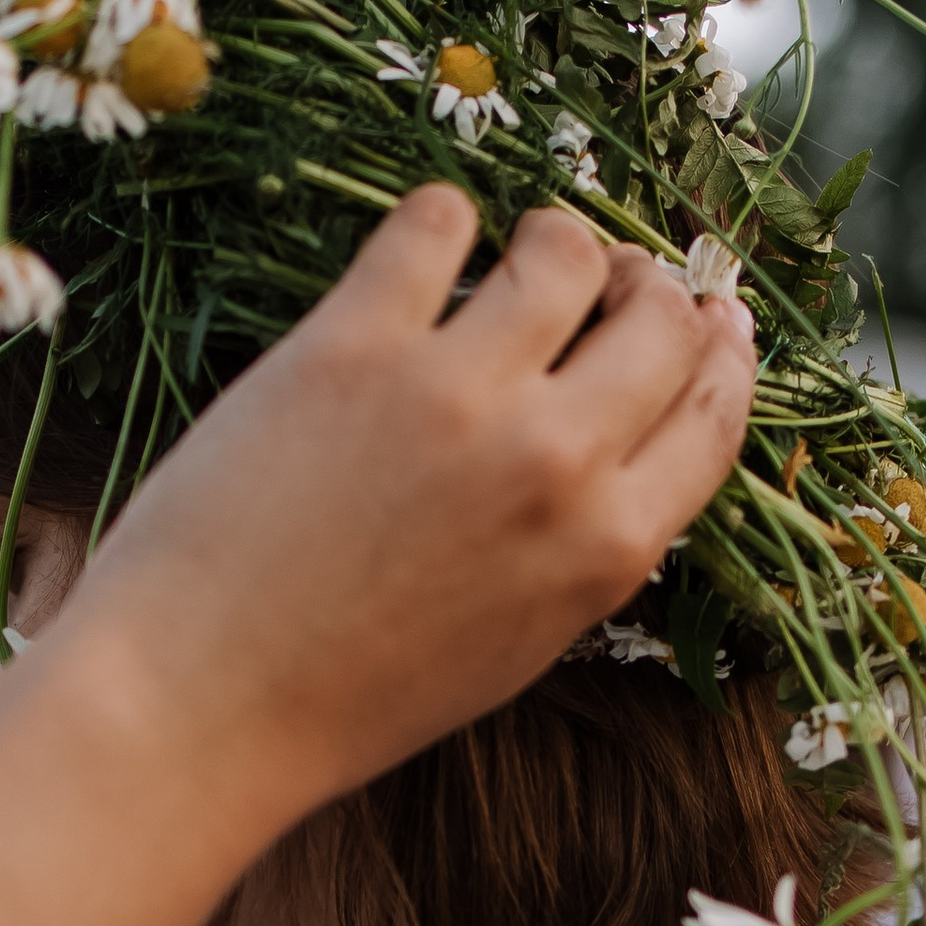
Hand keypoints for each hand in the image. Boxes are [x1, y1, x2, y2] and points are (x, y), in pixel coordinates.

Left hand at [82, 188, 753, 809]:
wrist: (203, 706)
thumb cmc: (348, 696)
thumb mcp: (512, 642)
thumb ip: (582, 543)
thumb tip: (614, 431)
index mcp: (610, 548)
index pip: (716, 412)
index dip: (721, 348)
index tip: (710, 314)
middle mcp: (557, 461)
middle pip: (660, 319)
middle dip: (644, 285)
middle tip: (607, 277)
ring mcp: (460, 393)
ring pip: (564, 251)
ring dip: (553, 239)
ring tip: (512, 251)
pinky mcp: (356, 344)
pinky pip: (436, 224)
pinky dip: (442, 219)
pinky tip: (423, 243)